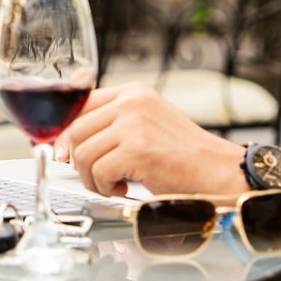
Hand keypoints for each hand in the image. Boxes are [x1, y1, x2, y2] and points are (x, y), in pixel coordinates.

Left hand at [56, 83, 247, 197]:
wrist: (218, 172)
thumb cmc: (184, 157)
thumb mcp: (147, 127)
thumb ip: (114, 126)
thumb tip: (67, 142)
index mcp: (134, 92)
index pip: (81, 104)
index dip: (65, 132)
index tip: (63, 151)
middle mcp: (133, 102)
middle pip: (75, 130)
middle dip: (78, 161)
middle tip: (97, 176)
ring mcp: (135, 124)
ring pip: (82, 153)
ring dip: (92, 178)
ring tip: (115, 183)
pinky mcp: (138, 149)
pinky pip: (98, 172)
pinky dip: (106, 187)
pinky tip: (126, 188)